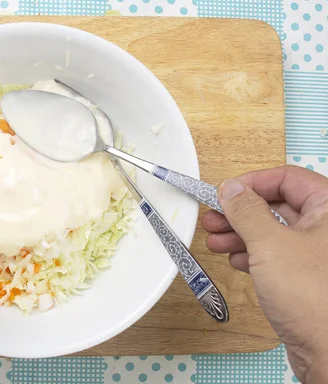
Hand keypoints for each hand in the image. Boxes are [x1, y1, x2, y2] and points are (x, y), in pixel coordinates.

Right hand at [202, 166, 327, 383]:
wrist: (327, 351)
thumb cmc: (313, 298)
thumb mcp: (270, 244)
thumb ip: (246, 211)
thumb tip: (231, 188)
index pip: (288, 178)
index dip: (252, 182)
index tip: (225, 192)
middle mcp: (326, 228)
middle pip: (277, 204)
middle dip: (240, 211)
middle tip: (213, 217)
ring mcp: (317, 252)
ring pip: (273, 230)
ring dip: (240, 233)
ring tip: (214, 241)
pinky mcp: (307, 275)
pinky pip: (275, 253)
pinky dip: (252, 253)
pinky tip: (235, 259)